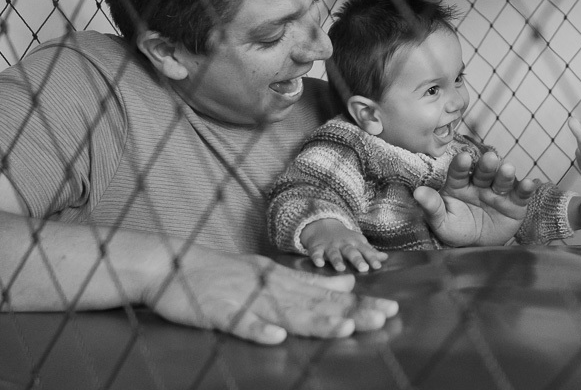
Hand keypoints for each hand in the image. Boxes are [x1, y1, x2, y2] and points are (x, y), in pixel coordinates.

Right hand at [142, 243, 398, 343]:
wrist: (171, 263)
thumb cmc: (224, 272)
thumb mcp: (270, 272)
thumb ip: (308, 282)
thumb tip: (346, 284)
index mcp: (283, 279)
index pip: (328, 295)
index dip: (359, 302)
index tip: (389, 309)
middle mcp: (271, 287)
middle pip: (316, 303)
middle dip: (350, 311)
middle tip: (382, 317)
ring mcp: (245, 298)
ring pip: (286, 312)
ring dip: (315, 321)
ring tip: (344, 328)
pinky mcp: (218, 310)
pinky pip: (240, 322)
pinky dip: (258, 329)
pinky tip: (275, 338)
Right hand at [300, 218, 388, 272]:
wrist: (323, 225)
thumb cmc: (345, 238)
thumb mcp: (358, 242)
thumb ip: (370, 251)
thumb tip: (385, 258)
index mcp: (355, 243)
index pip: (365, 251)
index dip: (371, 258)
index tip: (378, 266)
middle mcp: (343, 244)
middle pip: (351, 252)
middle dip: (357, 259)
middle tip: (363, 268)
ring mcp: (330, 245)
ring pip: (334, 253)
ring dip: (337, 260)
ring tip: (341, 269)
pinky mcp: (317, 247)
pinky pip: (316, 253)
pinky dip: (317, 258)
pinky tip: (319, 264)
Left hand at [413, 151, 536, 246]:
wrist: (478, 248)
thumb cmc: (457, 230)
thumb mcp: (442, 222)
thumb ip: (432, 206)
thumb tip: (417, 193)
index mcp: (459, 185)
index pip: (458, 172)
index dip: (461, 164)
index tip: (463, 158)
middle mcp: (479, 184)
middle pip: (483, 172)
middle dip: (487, 165)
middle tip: (490, 158)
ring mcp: (498, 192)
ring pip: (502, 180)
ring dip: (505, 174)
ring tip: (507, 169)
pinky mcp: (515, 203)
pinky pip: (520, 194)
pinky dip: (525, 188)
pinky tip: (529, 183)